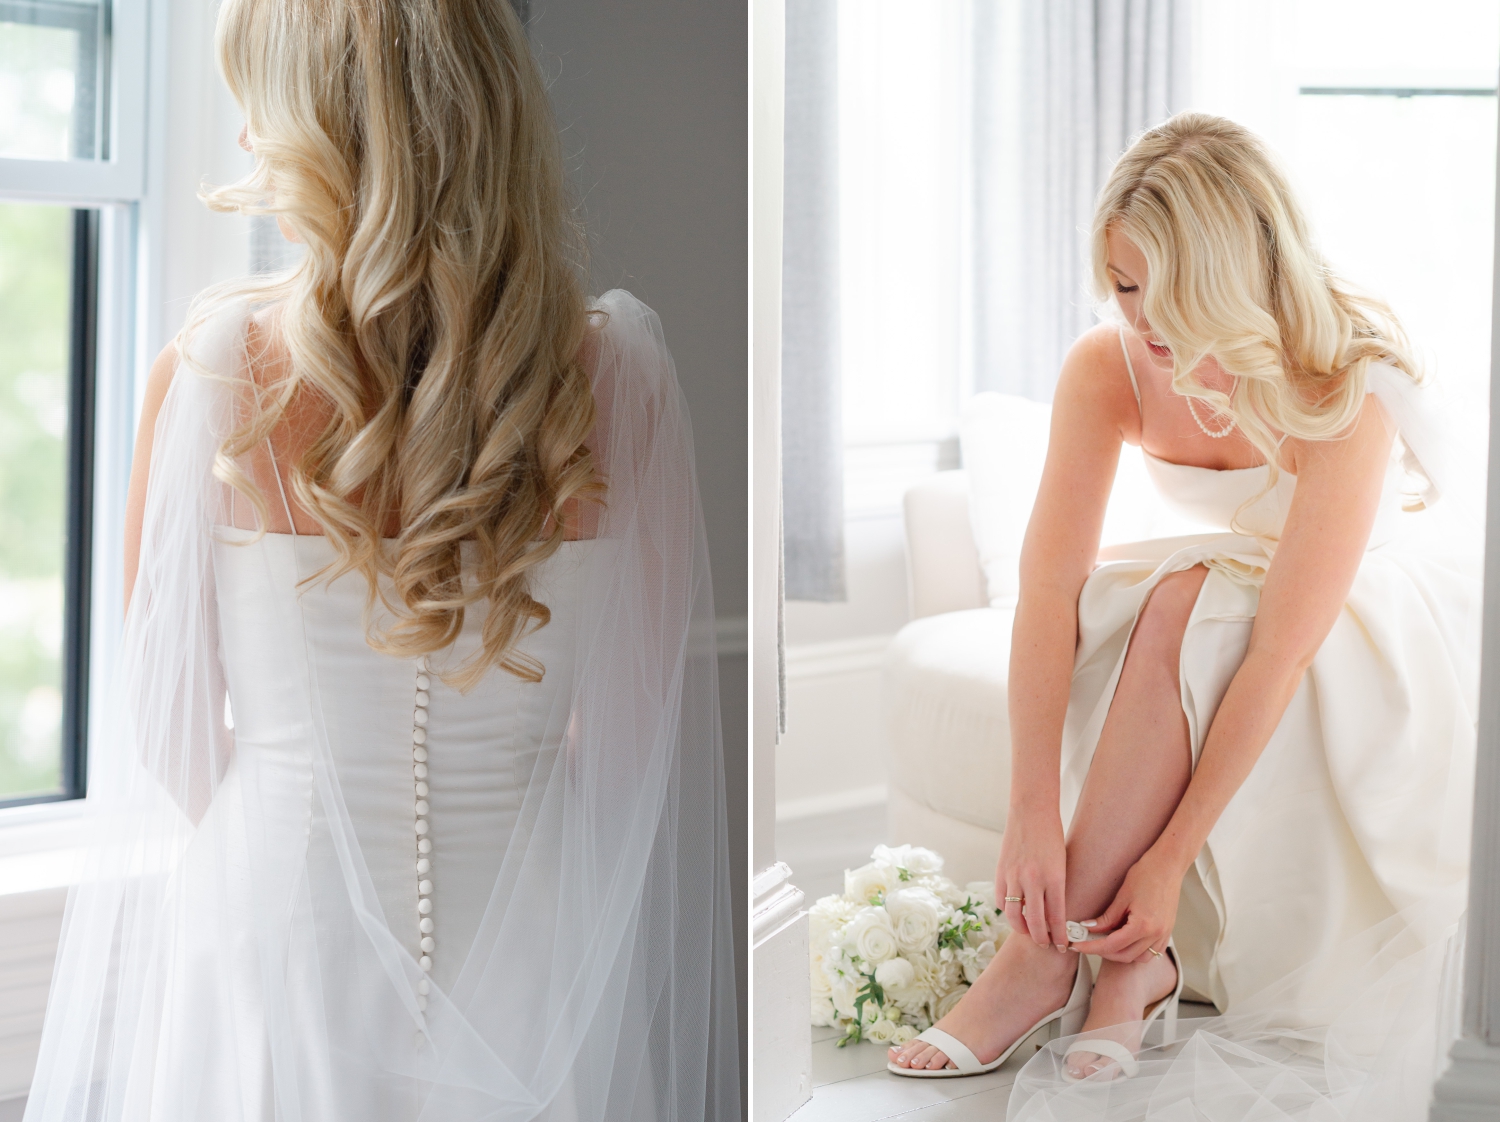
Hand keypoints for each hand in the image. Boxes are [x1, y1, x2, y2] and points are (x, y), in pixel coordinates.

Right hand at [996, 808, 1068, 948]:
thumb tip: (1054, 913)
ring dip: (1022, 929)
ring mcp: (1014, 875)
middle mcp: (1033, 879)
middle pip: (1036, 922)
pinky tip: (1015, 911)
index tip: (1063, 945)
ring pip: (1015, 915)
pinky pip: (1002, 900)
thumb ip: (1056, 888)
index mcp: (1054, 878)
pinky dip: (1008, 910)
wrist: (1032, 810)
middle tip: (1046, 945)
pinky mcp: (1001, 871)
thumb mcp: (1062, 863)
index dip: (1060, 936)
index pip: (1057, 917)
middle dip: (1042, 939)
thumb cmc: (1052, 835)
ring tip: (1029, 932)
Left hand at [1072, 850, 1180, 962]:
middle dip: (1104, 952)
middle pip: (1125, 956)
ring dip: (1121, 954)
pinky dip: (1137, 950)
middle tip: (1088, 942)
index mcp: (1143, 925)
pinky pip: (1152, 951)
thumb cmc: (1147, 874)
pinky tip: (1125, 940)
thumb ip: (1107, 917)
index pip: (1112, 945)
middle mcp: (1156, 934)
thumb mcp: (1123, 896)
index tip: (1077, 945)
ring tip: (1106, 941)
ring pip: (1140, 957)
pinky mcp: (1167, 931)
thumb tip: (1090, 928)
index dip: (1092, 947)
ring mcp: (1164, 934)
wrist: (1169, 864)